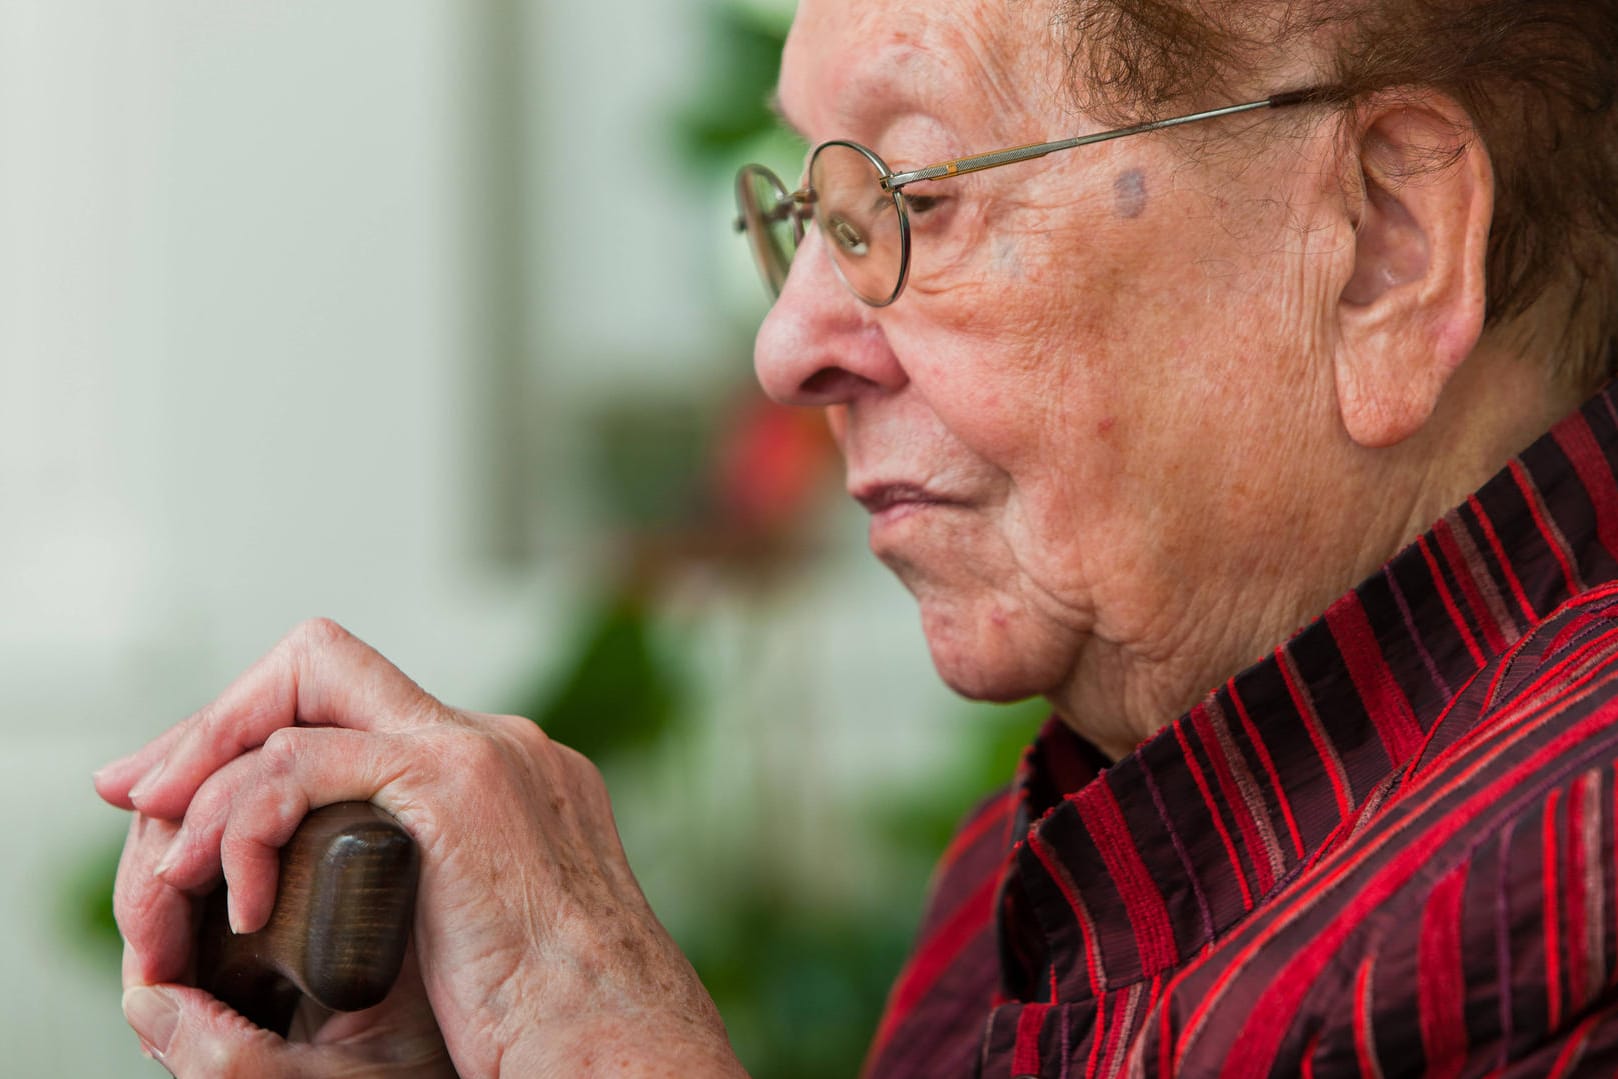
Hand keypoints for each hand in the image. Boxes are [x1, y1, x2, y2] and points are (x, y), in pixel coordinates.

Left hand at [95, 619, 742, 1077]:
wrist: (614, 1042)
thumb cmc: (551, 1021)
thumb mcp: (475, 936)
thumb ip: (425, 880)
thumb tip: (352, 884)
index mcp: (505, 771)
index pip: (360, 703)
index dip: (265, 728)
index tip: (191, 794)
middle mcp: (498, 741)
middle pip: (323, 665)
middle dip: (214, 722)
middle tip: (137, 792)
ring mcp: (482, 751)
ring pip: (302, 696)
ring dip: (206, 773)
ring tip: (168, 866)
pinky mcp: (455, 783)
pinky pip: (304, 764)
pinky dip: (244, 823)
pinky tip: (239, 897)